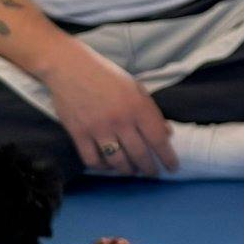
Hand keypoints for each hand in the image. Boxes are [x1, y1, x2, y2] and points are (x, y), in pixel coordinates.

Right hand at [41, 39, 177, 176]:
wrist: (70, 69)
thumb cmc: (107, 76)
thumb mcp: (136, 88)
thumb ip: (151, 112)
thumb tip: (167, 133)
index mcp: (138, 107)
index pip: (158, 139)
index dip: (167, 157)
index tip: (172, 167)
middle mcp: (120, 121)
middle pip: (139, 154)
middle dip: (149, 169)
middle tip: (152, 174)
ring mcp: (98, 129)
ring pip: (117, 161)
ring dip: (127, 170)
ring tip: (132, 171)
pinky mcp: (78, 134)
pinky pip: (92, 159)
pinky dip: (102, 167)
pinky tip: (108, 166)